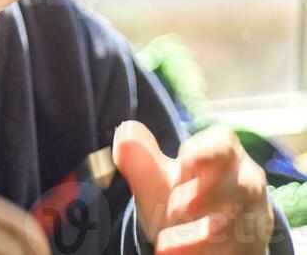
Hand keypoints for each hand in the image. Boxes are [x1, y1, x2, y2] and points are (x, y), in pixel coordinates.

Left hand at [112, 120, 273, 254]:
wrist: (207, 238)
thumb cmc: (184, 196)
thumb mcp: (161, 179)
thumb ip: (141, 158)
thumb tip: (125, 133)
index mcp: (224, 156)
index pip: (223, 145)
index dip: (205, 151)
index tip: (184, 159)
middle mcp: (245, 185)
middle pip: (241, 184)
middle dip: (210, 194)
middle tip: (176, 207)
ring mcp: (252, 221)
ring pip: (239, 226)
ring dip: (201, 236)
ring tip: (164, 245)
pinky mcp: (249, 251)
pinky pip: (233, 254)